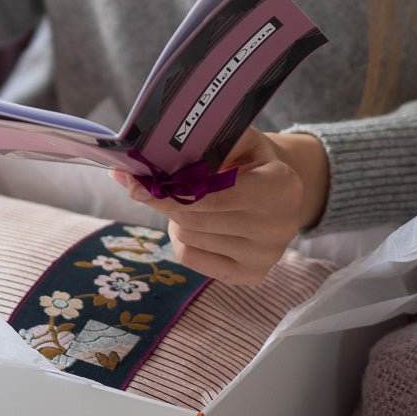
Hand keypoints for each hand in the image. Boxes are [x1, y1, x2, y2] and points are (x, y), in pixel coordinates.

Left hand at [110, 128, 328, 284]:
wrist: (281, 192)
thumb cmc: (251, 159)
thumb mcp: (238, 139)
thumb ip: (204, 142)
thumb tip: (148, 151)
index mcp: (281, 187)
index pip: (216, 196)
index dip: (173, 190)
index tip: (135, 182)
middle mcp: (279, 227)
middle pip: (195, 218)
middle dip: (165, 200)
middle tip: (147, 184)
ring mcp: (265, 257)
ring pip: (189, 236)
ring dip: (176, 217)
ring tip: (188, 201)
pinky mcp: (250, 276)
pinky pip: (191, 257)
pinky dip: (181, 238)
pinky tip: (195, 223)